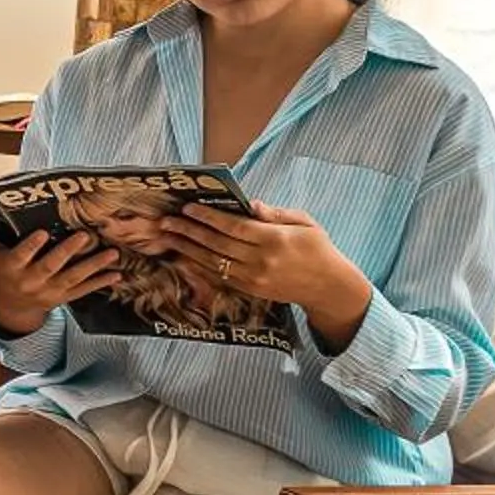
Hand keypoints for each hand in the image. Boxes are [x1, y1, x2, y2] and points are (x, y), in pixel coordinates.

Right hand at [0, 216, 119, 339]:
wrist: (11, 308)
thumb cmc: (2, 274)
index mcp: (13, 268)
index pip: (21, 256)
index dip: (31, 246)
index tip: (41, 232)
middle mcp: (32, 281)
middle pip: (51, 266)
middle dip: (68, 252)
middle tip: (85, 236)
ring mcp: (49, 291)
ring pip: (72, 278)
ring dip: (93, 266)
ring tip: (112, 254)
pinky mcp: (63, 297)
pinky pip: (83, 291)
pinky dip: (100, 283)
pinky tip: (116, 274)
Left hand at [159, 203, 375, 347]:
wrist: (328, 287)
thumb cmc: (317, 248)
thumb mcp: (304, 222)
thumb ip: (275, 214)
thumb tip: (249, 204)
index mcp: (274, 240)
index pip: (233, 227)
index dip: (208, 217)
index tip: (188, 208)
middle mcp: (261, 261)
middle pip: (217, 244)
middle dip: (188, 231)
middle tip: (166, 221)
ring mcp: (253, 278)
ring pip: (213, 262)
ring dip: (187, 248)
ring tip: (167, 236)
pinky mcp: (250, 290)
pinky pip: (218, 276)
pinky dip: (198, 266)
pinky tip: (183, 257)